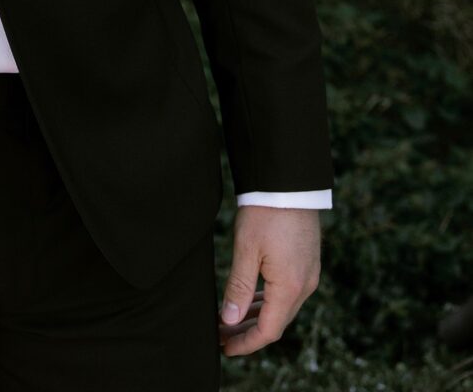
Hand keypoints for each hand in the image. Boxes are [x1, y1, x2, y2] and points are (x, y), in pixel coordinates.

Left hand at [219, 206, 320, 356]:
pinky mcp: (307, 263)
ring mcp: (309, 274)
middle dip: (249, 332)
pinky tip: (251, 300)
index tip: (225, 348)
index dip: (246, 343)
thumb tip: (229, 320)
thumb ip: (238, 288)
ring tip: (231, 320)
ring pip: (282, 308)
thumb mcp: (246, 250)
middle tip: (222, 335)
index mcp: (290, 287)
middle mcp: (305, 286)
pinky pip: (288, 293)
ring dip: (258, 317)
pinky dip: (269, 302)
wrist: (289, 183)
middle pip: (277, 322)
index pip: (268, 331)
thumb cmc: (266, 212)